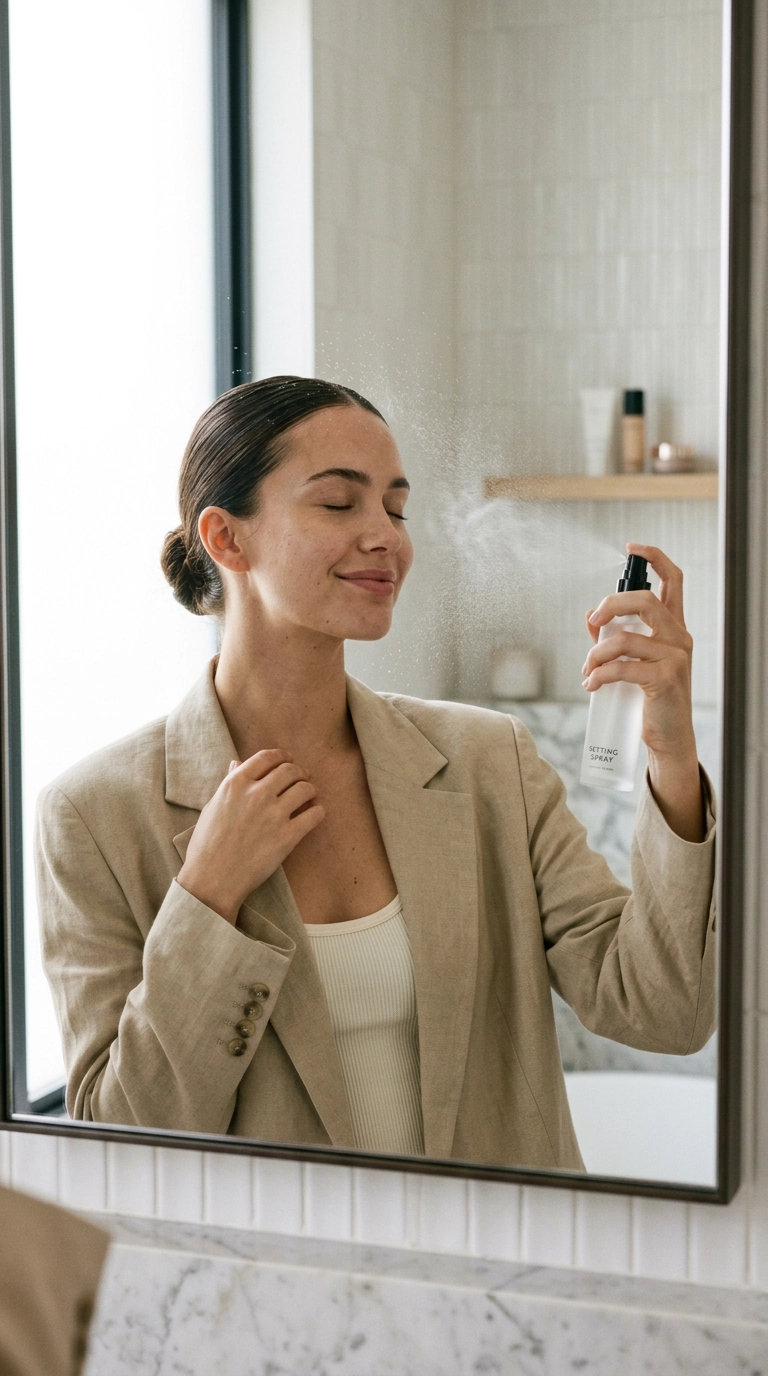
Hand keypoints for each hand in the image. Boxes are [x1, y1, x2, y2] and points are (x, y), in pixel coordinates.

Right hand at [177, 749, 324, 922]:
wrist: (212, 879)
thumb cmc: (207, 844)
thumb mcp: (213, 806)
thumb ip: (229, 783)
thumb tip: (238, 763)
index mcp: (235, 784)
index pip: (267, 757)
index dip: (282, 756)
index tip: (288, 761)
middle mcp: (256, 794)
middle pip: (290, 770)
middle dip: (299, 772)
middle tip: (303, 778)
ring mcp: (273, 815)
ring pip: (305, 788)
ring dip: (310, 789)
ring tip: (309, 796)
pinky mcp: (287, 837)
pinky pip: (315, 814)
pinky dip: (318, 811)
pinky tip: (313, 814)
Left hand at [582, 543, 703, 841]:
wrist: (668, 739)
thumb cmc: (649, 698)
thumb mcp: (633, 662)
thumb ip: (612, 637)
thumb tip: (589, 615)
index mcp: (673, 627)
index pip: (673, 580)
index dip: (654, 557)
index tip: (632, 548)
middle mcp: (678, 637)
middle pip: (644, 600)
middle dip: (611, 605)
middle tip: (593, 623)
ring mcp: (675, 658)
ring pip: (625, 638)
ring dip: (596, 654)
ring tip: (587, 671)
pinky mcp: (665, 680)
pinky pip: (622, 667)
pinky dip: (599, 675)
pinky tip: (591, 686)